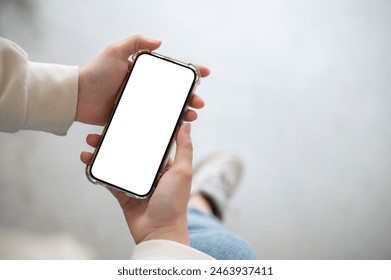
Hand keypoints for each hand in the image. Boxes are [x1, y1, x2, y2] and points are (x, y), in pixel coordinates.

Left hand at [75, 35, 209, 124]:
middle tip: (199, 103)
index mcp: (142, 71)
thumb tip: (159, 42)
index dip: (189, 72)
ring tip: (191, 116)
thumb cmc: (96, 74)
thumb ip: (136, 42)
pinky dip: (166, 123)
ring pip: (166, 108)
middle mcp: (143, 87)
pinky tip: (175, 127)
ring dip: (182, 111)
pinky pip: (153, 120)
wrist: (78, 98)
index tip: (203, 73)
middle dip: (190, 96)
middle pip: (173, 92)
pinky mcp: (133, 117)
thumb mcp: (115, 52)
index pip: (170, 71)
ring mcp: (139, 103)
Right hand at [81, 123, 193, 244]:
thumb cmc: (174, 203)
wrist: (159, 233)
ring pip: (116, 162)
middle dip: (115, 139)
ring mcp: (134, 182)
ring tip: (91, 142)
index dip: (139, 130)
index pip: (150, 143)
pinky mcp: (122, 193)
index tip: (128, 117)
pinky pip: (107, 179)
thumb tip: (186, 125)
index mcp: (164, 165)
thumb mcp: (183, 172)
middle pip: (129, 150)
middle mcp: (149, 172)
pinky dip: (96, 169)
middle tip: (102, 129)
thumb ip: (184, 148)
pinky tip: (87, 159)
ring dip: (102, 151)